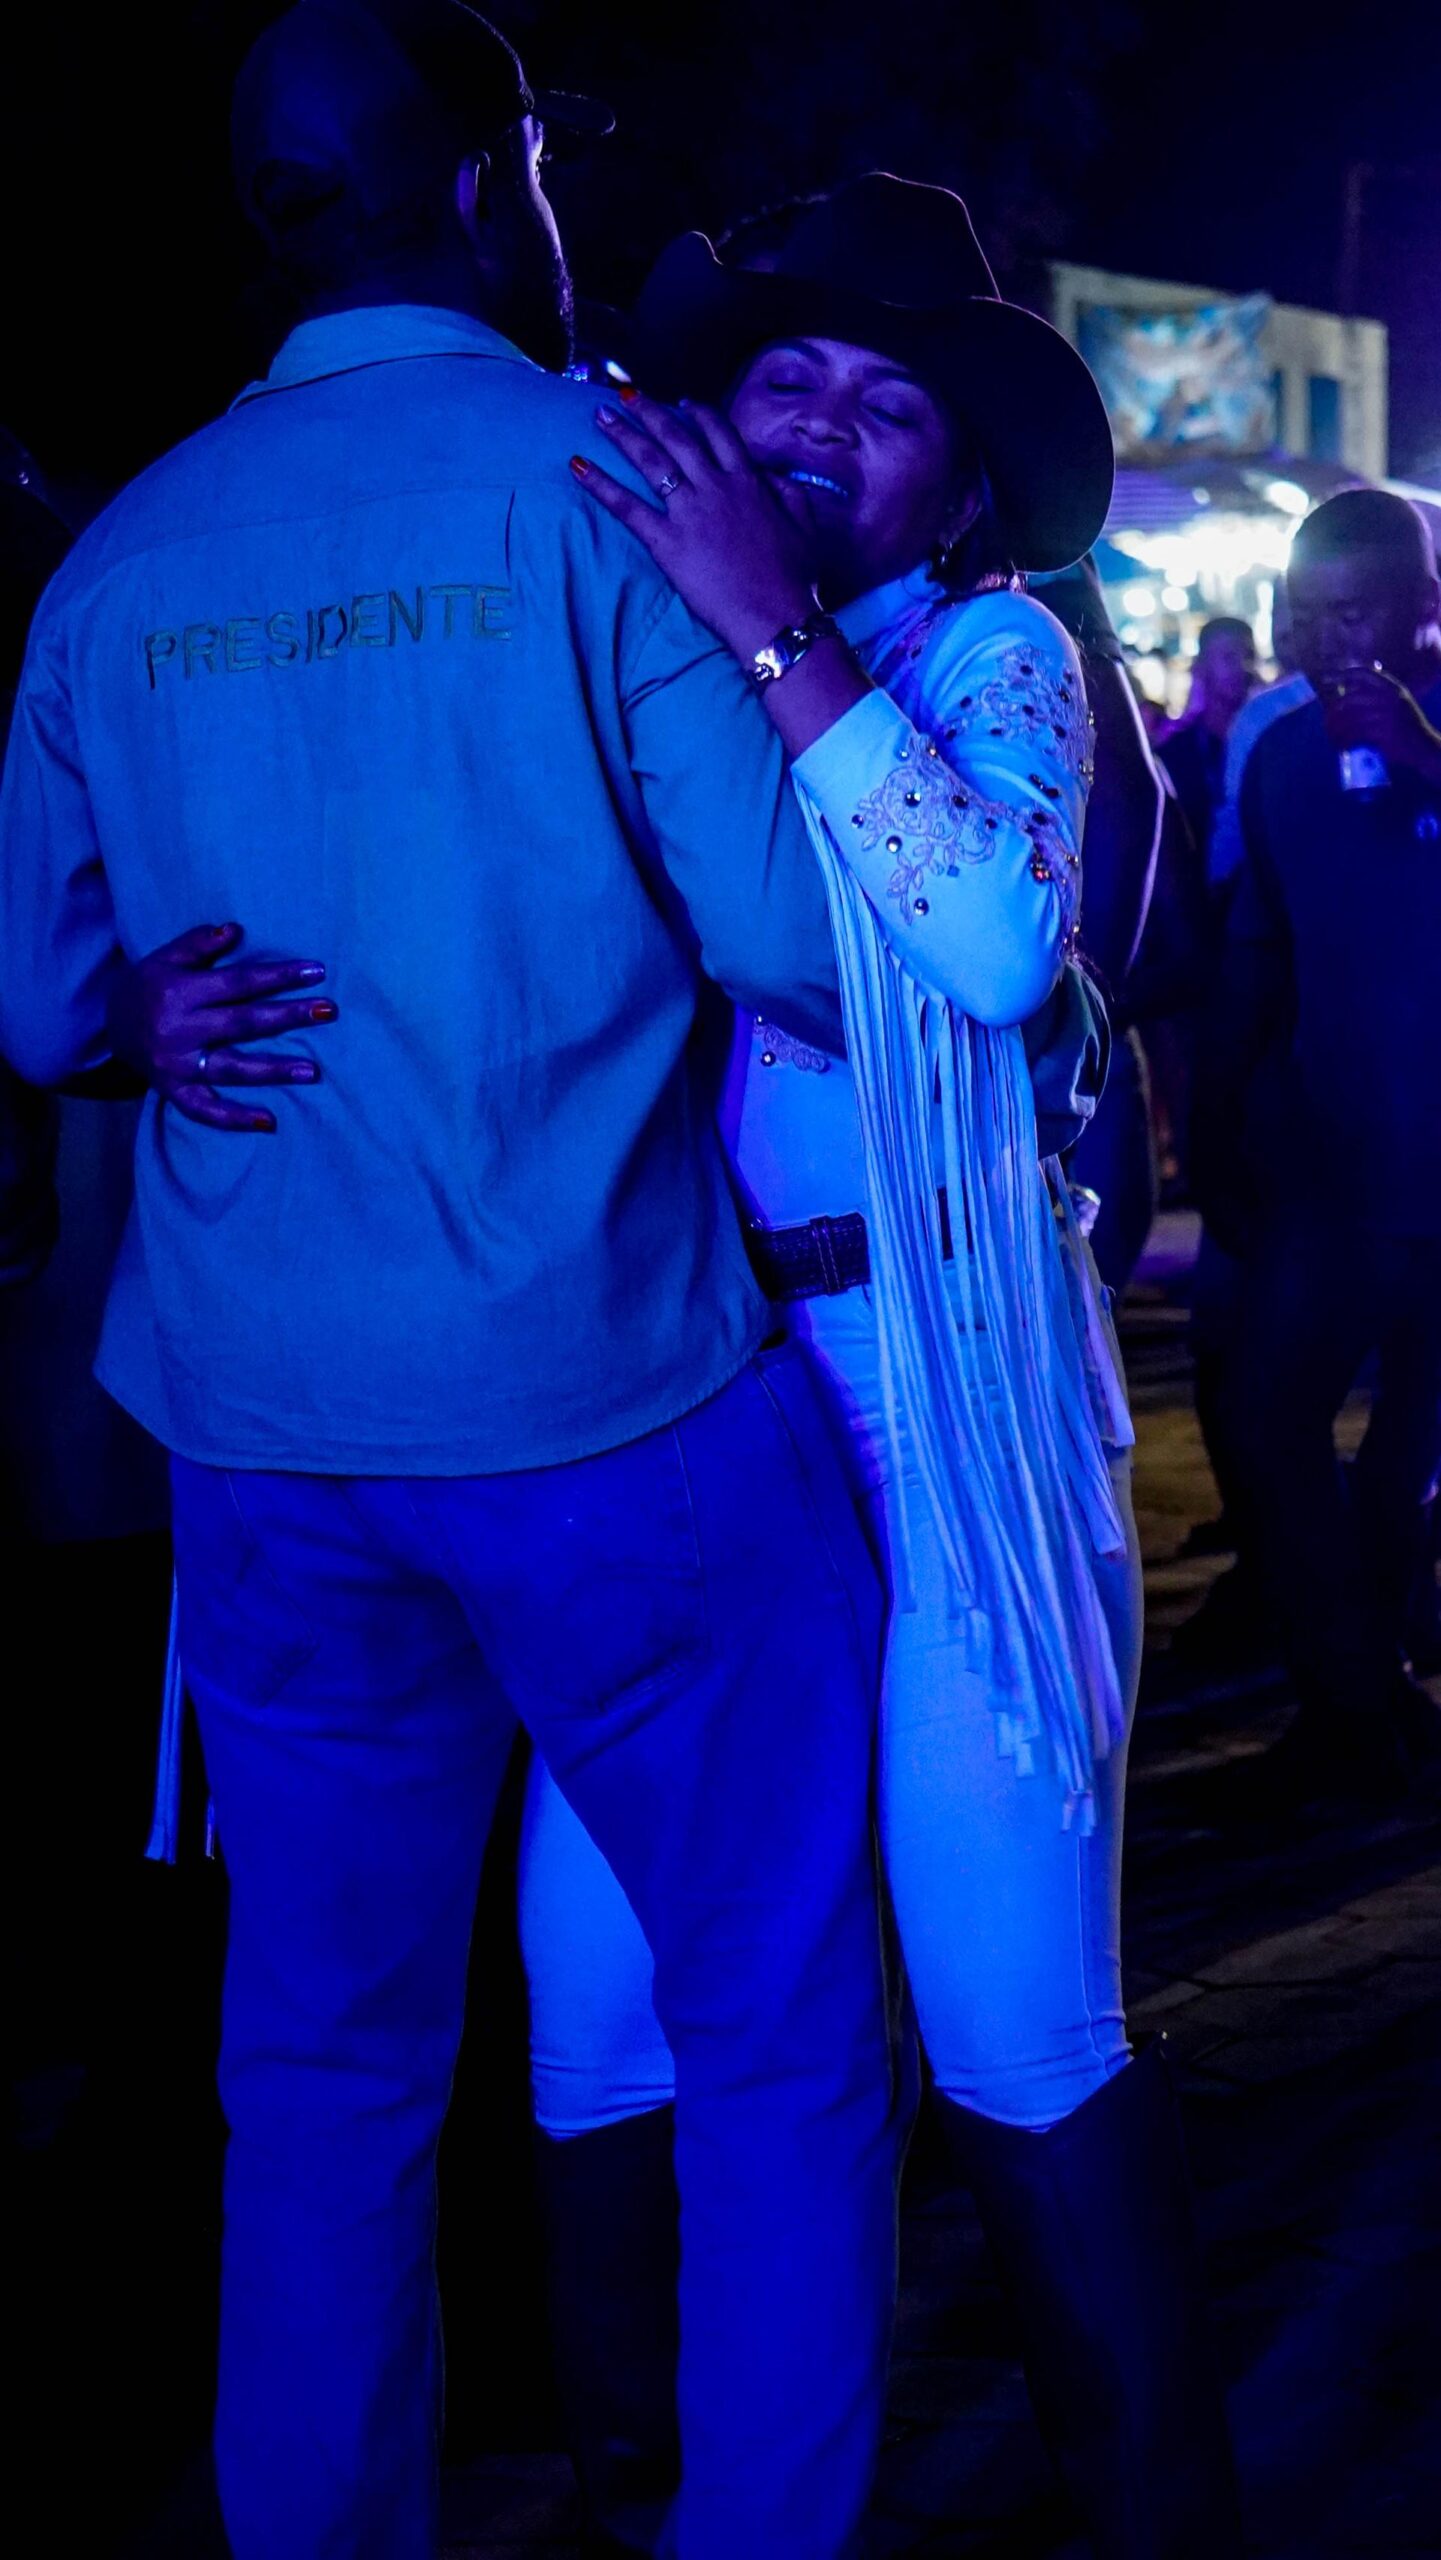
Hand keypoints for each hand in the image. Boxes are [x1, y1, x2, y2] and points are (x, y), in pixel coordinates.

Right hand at [106, 922, 336, 1131]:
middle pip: (243, 1023)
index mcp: (180, 993)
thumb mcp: (164, 958)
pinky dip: (234, 1119)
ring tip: (313, 1071)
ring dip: (274, 1071)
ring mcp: (177, 1064)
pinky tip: (267, 1122)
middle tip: (329, 1011)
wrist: (109, 1027)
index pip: (238, 983)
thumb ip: (198, 943)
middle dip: (288, 1017)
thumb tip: (234, 930)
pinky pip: (205, 1109)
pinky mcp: (174, 1091)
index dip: (278, 977)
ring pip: (232, 1068)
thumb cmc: (148, 987)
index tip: (317, 972)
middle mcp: (179, 1030)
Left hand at [570, 389, 818, 661]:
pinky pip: (627, 507)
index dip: (699, 414)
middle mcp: (715, 487)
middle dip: (650, 411)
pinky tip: (577, 466)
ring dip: (623, 433)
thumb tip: (770, 475)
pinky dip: (600, 484)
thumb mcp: (804, 524)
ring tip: (600, 414)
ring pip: (650, 460)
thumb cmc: (794, 577)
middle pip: (677, 438)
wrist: (776, 614)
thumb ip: (787, 492)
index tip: (683, 402)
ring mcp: (689, 511)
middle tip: (627, 394)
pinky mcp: (667, 541)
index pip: (720, 434)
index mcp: (748, 482)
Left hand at [1319, 664, 1440, 781]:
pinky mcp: (1384, 735)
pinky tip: (1340, 746)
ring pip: (1350, 720)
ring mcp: (1388, 716)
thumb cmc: (1407, 725)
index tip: (1326, 678)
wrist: (1425, 747)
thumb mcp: (1399, 702)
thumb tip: (1355, 682)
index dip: (1343, 674)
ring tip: (1332, 736)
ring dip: (1336, 730)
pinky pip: (1357, 736)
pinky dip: (1345, 742)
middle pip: (1351, 699)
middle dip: (1334, 711)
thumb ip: (1381, 692)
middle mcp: (1390, 698)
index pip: (1364, 674)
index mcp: (1393, 688)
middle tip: (1327, 721)